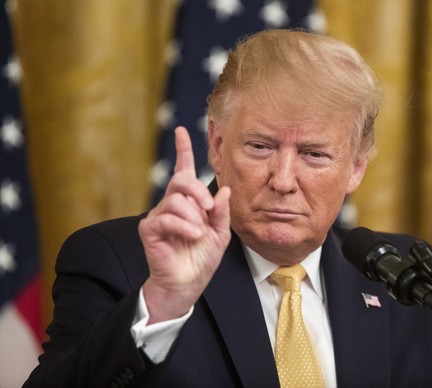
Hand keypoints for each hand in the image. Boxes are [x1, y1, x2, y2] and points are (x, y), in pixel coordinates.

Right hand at [138, 126, 230, 322]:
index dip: (183, 150)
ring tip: (198, 232)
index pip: (184, 171)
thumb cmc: (202, 258)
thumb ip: (221, 212)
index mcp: (189, 202)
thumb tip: (222, 190)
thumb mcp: (220, 234)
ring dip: (193, 216)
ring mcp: (158, 216)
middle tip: (209, 208)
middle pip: (182, 181)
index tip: (181, 130)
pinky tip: (192, 235)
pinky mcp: (149, 229)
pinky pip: (166, 218)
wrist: (188, 283)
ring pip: (175, 199)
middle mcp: (171, 205)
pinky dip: (183, 225)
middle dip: (198, 191)